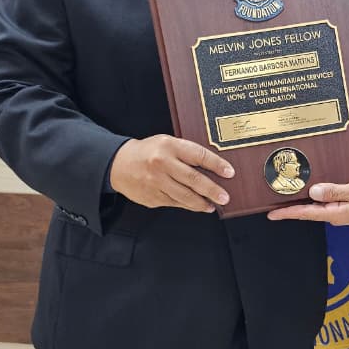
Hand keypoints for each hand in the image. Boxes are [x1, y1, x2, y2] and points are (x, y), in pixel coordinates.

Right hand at [109, 135, 233, 211]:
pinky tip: (196, 205)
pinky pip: (175, 203)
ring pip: (185, 196)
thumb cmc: (147, 152)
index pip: (198, 155)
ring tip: (212, 205)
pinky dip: (188, 205)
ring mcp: (156, 182)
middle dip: (212, 190)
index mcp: (169, 146)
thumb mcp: (166, 143)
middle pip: (193, 179)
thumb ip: (186, 153)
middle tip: (224, 197)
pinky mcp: (153, 197)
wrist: (118, 164)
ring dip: (202, 202)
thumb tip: (212, 168)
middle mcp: (162, 164)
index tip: (229, 172)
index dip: (216, 165)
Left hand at [267, 177, 348, 225]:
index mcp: (337, 213)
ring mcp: (340, 213)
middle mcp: (336, 215)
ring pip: (316, 208)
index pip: (307, 213)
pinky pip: (325, 205)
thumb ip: (335, 191)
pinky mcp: (345, 208)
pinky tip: (309, 194)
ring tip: (285, 198)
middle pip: (308, 212)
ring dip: (301, 204)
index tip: (271, 214)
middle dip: (290, 209)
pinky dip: (314, 200)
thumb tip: (314, 191)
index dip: (288, 213)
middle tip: (272, 205)